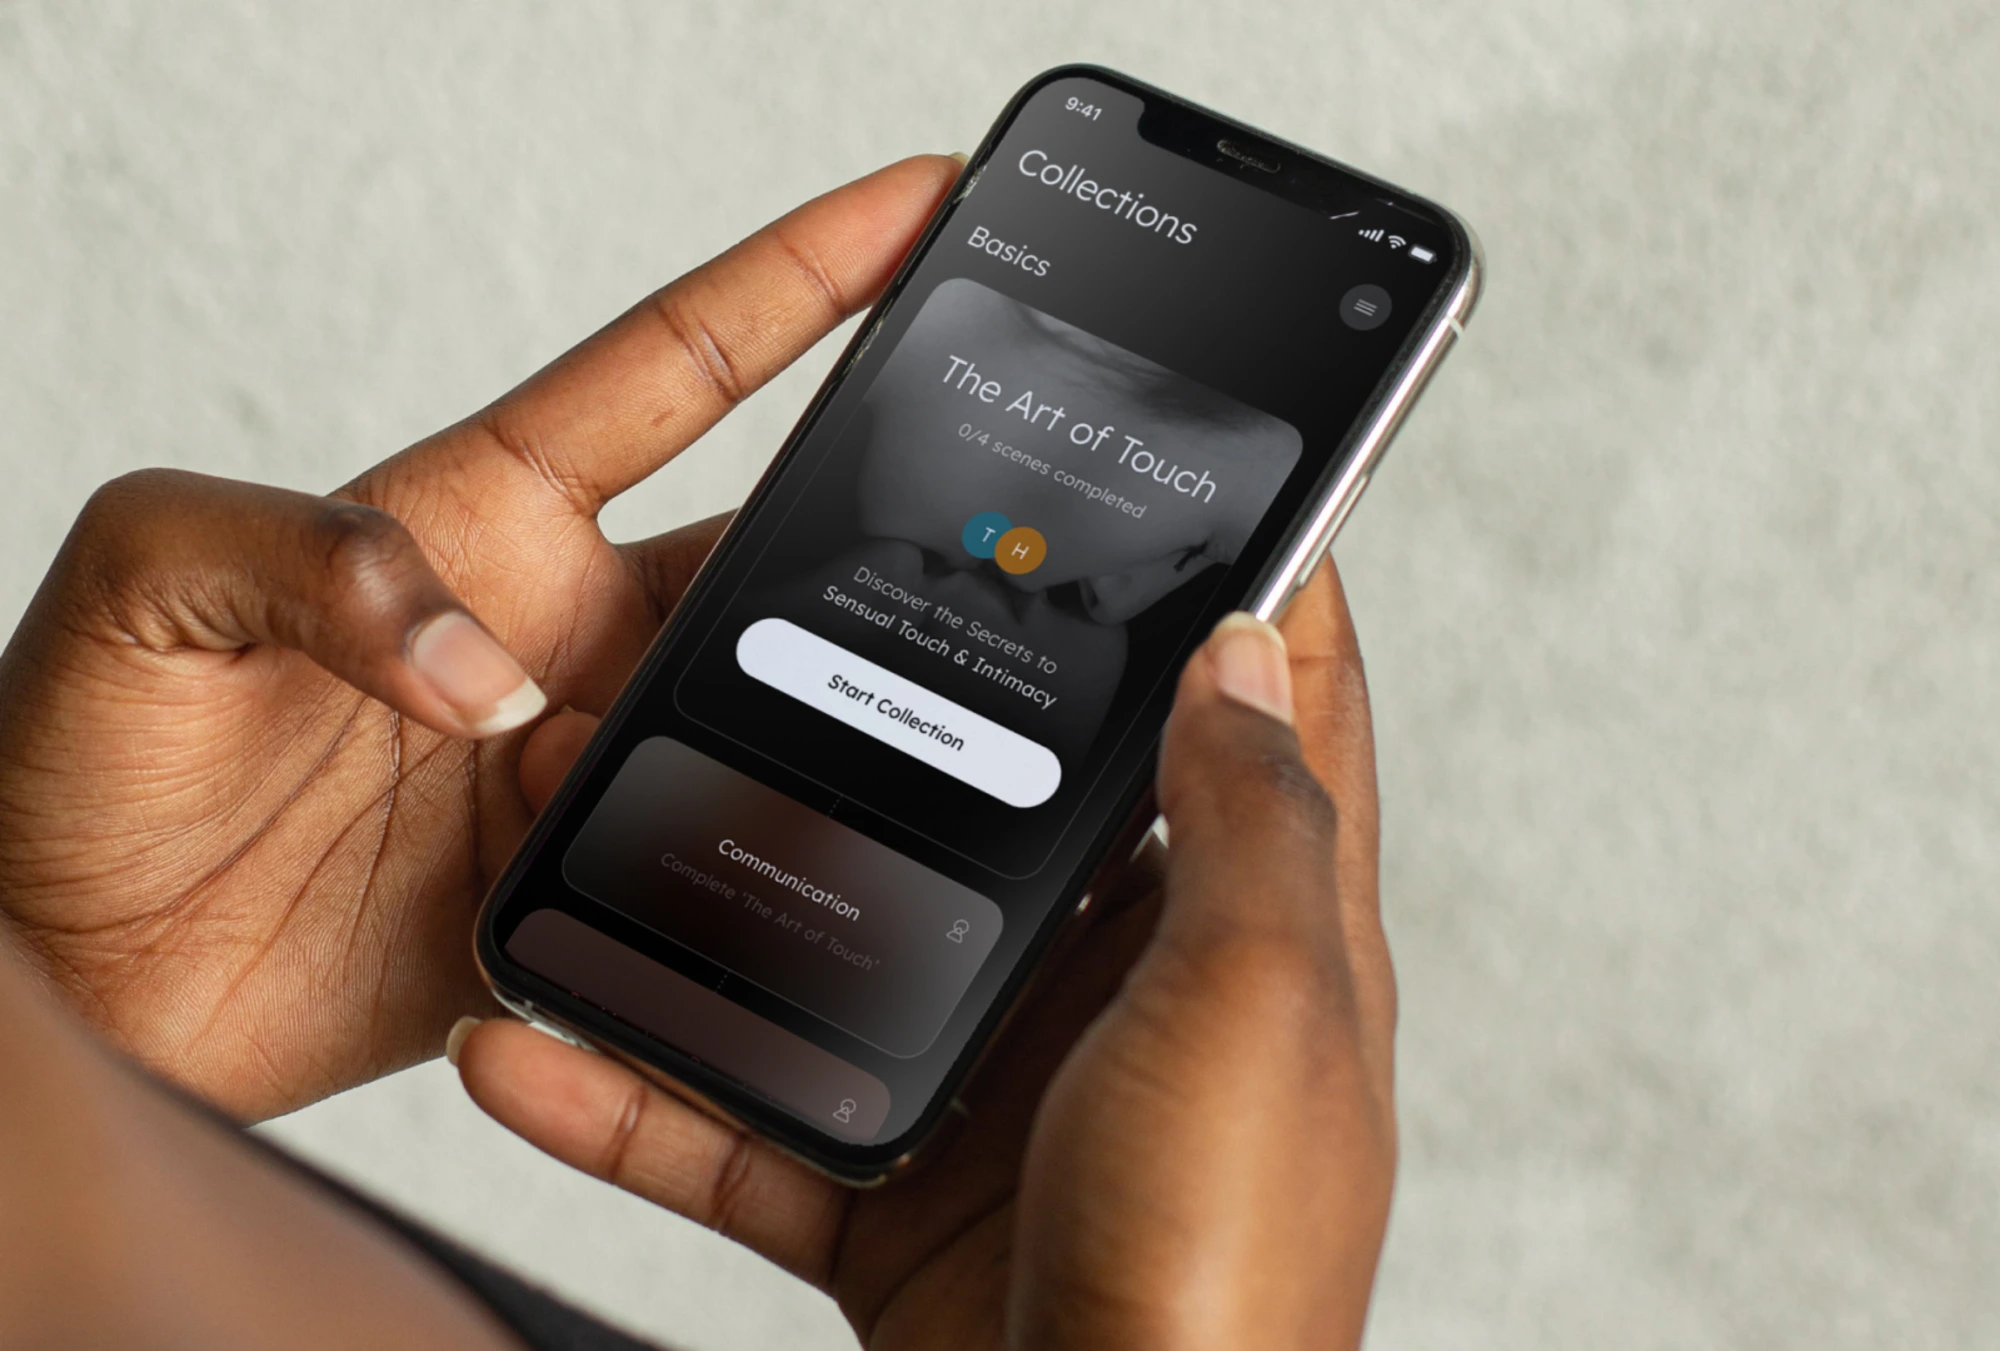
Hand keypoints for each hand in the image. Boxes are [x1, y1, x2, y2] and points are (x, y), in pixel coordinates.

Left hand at [0, 155, 961, 1120]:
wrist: (61, 976)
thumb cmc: (66, 754)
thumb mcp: (147, 579)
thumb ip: (307, 557)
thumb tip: (490, 673)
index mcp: (484, 512)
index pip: (679, 366)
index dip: (804, 279)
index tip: (920, 206)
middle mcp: (556, 626)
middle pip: (762, 555)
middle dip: (872, 525)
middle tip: (976, 520)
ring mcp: (573, 760)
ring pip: (756, 719)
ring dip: (805, 735)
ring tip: (858, 754)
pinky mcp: (574, 890)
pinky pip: (700, 872)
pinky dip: (747, 881)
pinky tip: (778, 885)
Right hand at [454, 567, 1396, 1349]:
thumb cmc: (1227, 1268)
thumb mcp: (1255, 1001)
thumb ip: (1250, 817)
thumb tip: (1248, 639)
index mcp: (1250, 933)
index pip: (1267, 711)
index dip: (1231, 585)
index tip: (1157, 481)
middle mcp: (1131, 995)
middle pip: (1026, 804)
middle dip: (922, 705)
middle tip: (816, 593)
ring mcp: (1009, 1089)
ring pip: (853, 948)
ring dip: (731, 895)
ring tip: (622, 796)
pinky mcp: (900, 1189)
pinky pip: (753, 1121)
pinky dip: (647, 1097)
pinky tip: (539, 1054)